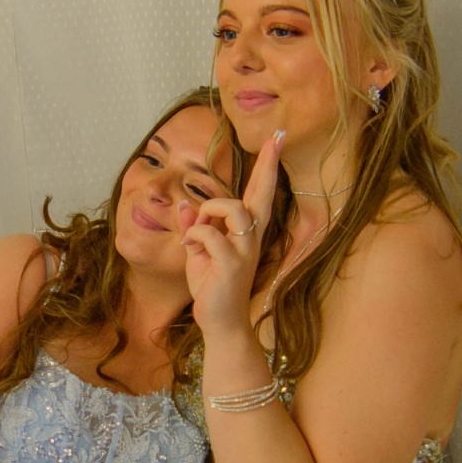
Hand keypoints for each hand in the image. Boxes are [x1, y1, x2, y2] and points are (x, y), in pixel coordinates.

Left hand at [180, 128, 282, 336]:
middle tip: (276, 139)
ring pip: (234, 209)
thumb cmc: (211, 289)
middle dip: (268, 166)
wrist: (219, 323)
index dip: (267, 168)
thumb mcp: (198, 253)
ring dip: (209, 211)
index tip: (277, 141)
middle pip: (261, 195)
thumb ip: (194, 228)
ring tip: (196, 229)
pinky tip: (189, 248)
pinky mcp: (232, 265)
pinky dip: (196, 236)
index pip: (258, 195)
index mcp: (245, 234)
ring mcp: (245, 251)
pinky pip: (211, 235)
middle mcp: (251, 239)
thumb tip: (184, 202)